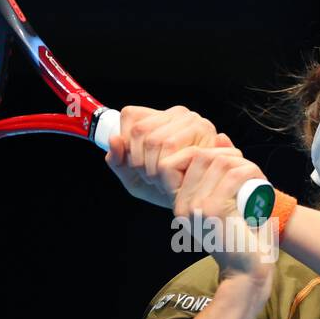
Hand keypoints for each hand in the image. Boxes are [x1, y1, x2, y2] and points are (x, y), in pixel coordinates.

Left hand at [103, 105, 235, 209]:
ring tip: (164, 181)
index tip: (134, 165)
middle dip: (139, 161)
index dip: (126, 144)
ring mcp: (193, 122)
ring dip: (153, 168)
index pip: (130, 116)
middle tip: (151, 178)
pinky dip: (166, 172)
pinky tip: (176, 181)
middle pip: (140, 131)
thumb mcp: (134, 178)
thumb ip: (118, 161)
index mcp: (160, 118)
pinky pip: (170, 149)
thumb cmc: (167, 189)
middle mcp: (178, 114)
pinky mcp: (205, 134)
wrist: (198, 204)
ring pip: (154, 141)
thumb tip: (114, 139)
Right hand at [173, 143, 276, 288]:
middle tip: (247, 168)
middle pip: (201, 155)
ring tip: (255, 177)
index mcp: (180, 204)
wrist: (246, 272)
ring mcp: (196, 208)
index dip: (210, 151)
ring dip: (243, 163)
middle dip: (227, 153)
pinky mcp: (214, 211)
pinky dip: (252, 172)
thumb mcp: (225, 202)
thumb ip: (220, 172)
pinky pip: (234, 175)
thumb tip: (220, 137)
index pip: (184, 158)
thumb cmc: (240, 239)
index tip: (232, 160)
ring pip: (220, 162)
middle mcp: (183, 205)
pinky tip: (261, 182)